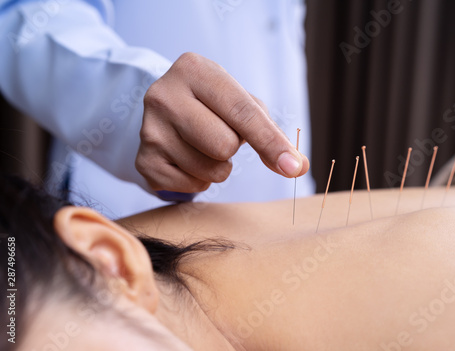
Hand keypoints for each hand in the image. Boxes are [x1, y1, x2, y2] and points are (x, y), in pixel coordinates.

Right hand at [136, 52, 308, 192]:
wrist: (165, 110)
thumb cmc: (211, 105)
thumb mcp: (239, 102)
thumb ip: (269, 132)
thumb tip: (296, 167)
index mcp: (193, 70)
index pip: (242, 112)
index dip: (271, 141)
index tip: (294, 167)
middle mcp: (164, 95)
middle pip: (225, 145)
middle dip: (232, 147)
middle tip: (218, 132)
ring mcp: (149, 130)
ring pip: (211, 170)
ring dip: (217, 165)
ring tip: (202, 145)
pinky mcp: (143, 161)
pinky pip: (192, 187)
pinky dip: (199, 179)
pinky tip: (187, 158)